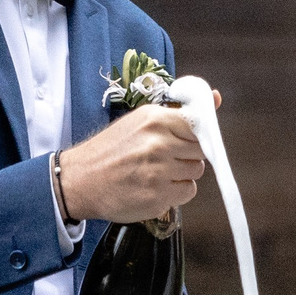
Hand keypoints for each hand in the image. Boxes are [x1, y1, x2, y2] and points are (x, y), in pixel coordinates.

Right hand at [57, 96, 214, 222]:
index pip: (199, 125)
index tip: (186, 141)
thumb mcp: (140, 121)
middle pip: (201, 150)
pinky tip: (156, 187)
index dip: (195, 135)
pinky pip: (187, 192)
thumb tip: (215, 97)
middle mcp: (159, 144)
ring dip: (182, 174)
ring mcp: (159, 172)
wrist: (80, 180)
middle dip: (188, 155)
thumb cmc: (111, 150)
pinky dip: (176, 192)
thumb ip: (178, 113)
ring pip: (196, 172)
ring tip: (158, 172)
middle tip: (166, 158)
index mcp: (155, 119)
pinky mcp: (158, 197)